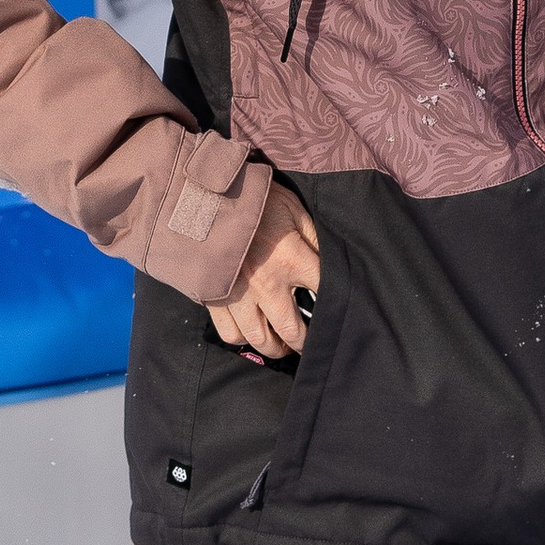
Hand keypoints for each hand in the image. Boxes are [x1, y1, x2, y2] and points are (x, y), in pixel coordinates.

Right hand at [209, 181, 320, 363]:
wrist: (206, 196)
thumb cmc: (254, 201)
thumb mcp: (293, 208)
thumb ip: (313, 236)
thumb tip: (329, 261)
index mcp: (291, 259)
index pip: (324, 294)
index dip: (337, 307)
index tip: (338, 313)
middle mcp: (267, 284)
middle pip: (293, 332)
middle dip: (305, 342)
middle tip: (309, 341)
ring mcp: (240, 296)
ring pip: (261, 340)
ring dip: (276, 348)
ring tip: (283, 343)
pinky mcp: (216, 299)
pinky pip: (231, 334)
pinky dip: (243, 339)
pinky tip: (252, 331)